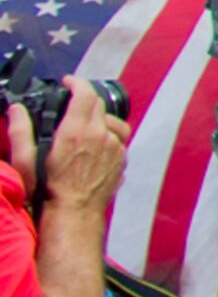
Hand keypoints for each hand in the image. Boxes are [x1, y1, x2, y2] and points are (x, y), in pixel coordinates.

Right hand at [26, 80, 125, 214]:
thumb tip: (16, 109)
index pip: (85, 94)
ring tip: (87, 124)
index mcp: (76, 131)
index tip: (69, 82)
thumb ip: (20, 131)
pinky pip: (120, 139)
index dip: (77, 83)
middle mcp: (100, 135)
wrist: (74, 214)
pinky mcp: (122, 160)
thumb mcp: (25, 160)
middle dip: (85, 99)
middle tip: (72, 103)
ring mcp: (115, 148)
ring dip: (101, 117)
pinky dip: (109, 135)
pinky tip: (96, 143)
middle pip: (99, 105)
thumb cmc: (47, 190)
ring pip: (114, 120)